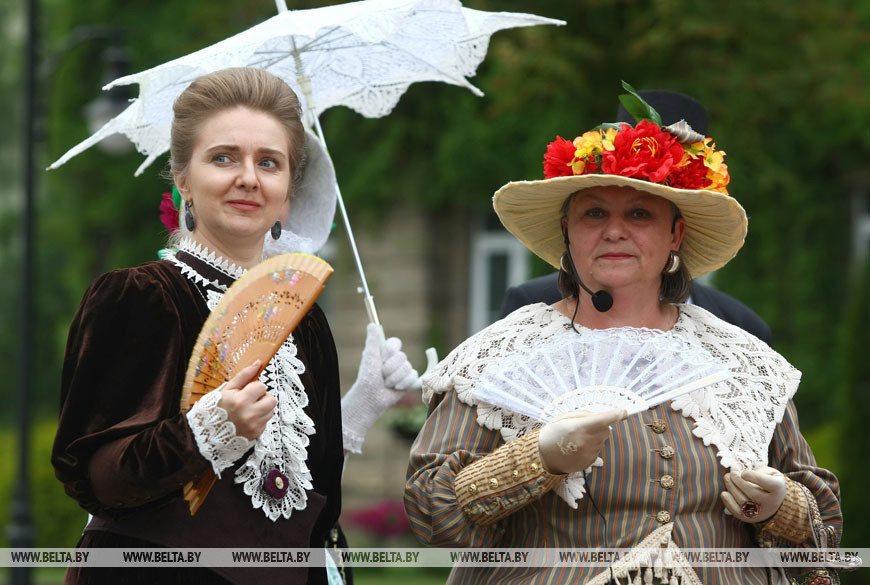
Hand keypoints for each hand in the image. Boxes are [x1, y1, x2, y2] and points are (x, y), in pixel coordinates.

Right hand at [218, 360, 276, 440]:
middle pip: (272, 400)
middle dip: (263, 397)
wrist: (208, 432)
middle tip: (251, 399)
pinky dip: (259, 419)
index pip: (262, 387)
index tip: (247, 391)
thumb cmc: (215, 409)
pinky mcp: (256, 434)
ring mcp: (253, 426)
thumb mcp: (227, 389)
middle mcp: (249, 415)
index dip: (255, 387)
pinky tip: (248, 418)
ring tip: (249, 409)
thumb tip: (257, 363)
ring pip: (271, 411)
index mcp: (240, 401)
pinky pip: (266, 422)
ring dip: (262, 408)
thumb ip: (244, 375)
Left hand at [341, 324, 419, 452]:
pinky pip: (413, 376)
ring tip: (386, 383)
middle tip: (381, 374)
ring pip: (407, 367)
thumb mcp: (369, 357)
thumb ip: (372, 341)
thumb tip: (372, 324)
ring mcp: (403, 369)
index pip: (396, 342)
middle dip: (390, 368)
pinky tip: (395, 387)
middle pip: (402, 356)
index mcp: (386, 352)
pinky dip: (402, 383)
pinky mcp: (409, 380)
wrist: (372, 397)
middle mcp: (396, 359)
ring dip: (394, 378)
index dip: (391, 350)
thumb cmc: (367, 377)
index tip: (385, 356)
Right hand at [538, 409, 625, 473]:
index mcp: (579, 427)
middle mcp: (586, 441)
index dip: (616, 414)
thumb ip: (585, 416)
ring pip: (602, 440)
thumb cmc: (553, 433)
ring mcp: (588, 454)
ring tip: (578, 438)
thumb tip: (603, 417)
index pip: (605, 419)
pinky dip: (591, 446)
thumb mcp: (565, 418)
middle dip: (601, 425)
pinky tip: (577, 447)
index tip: (623, 412)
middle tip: (586, 426)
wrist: (543, 456)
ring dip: (595, 436)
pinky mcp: (589, 462)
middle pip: (606, 430)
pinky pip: (597, 450)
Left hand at [720, 466, 786, 522]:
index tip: (744, 472)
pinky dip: (728, 502)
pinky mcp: (749, 518)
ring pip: (744, 501)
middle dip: (738, 481)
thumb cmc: (768, 481)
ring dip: (731, 488)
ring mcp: (760, 512)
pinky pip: (737, 512)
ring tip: (727, 478)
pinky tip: (724, 493)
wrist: (772, 500)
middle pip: (753, 493)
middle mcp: (771, 503)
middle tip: (731, 473)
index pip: (768, 484)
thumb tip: (739, 472)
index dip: (754, 477)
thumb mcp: (769, 472)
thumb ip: (758, 470)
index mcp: (778, 488)